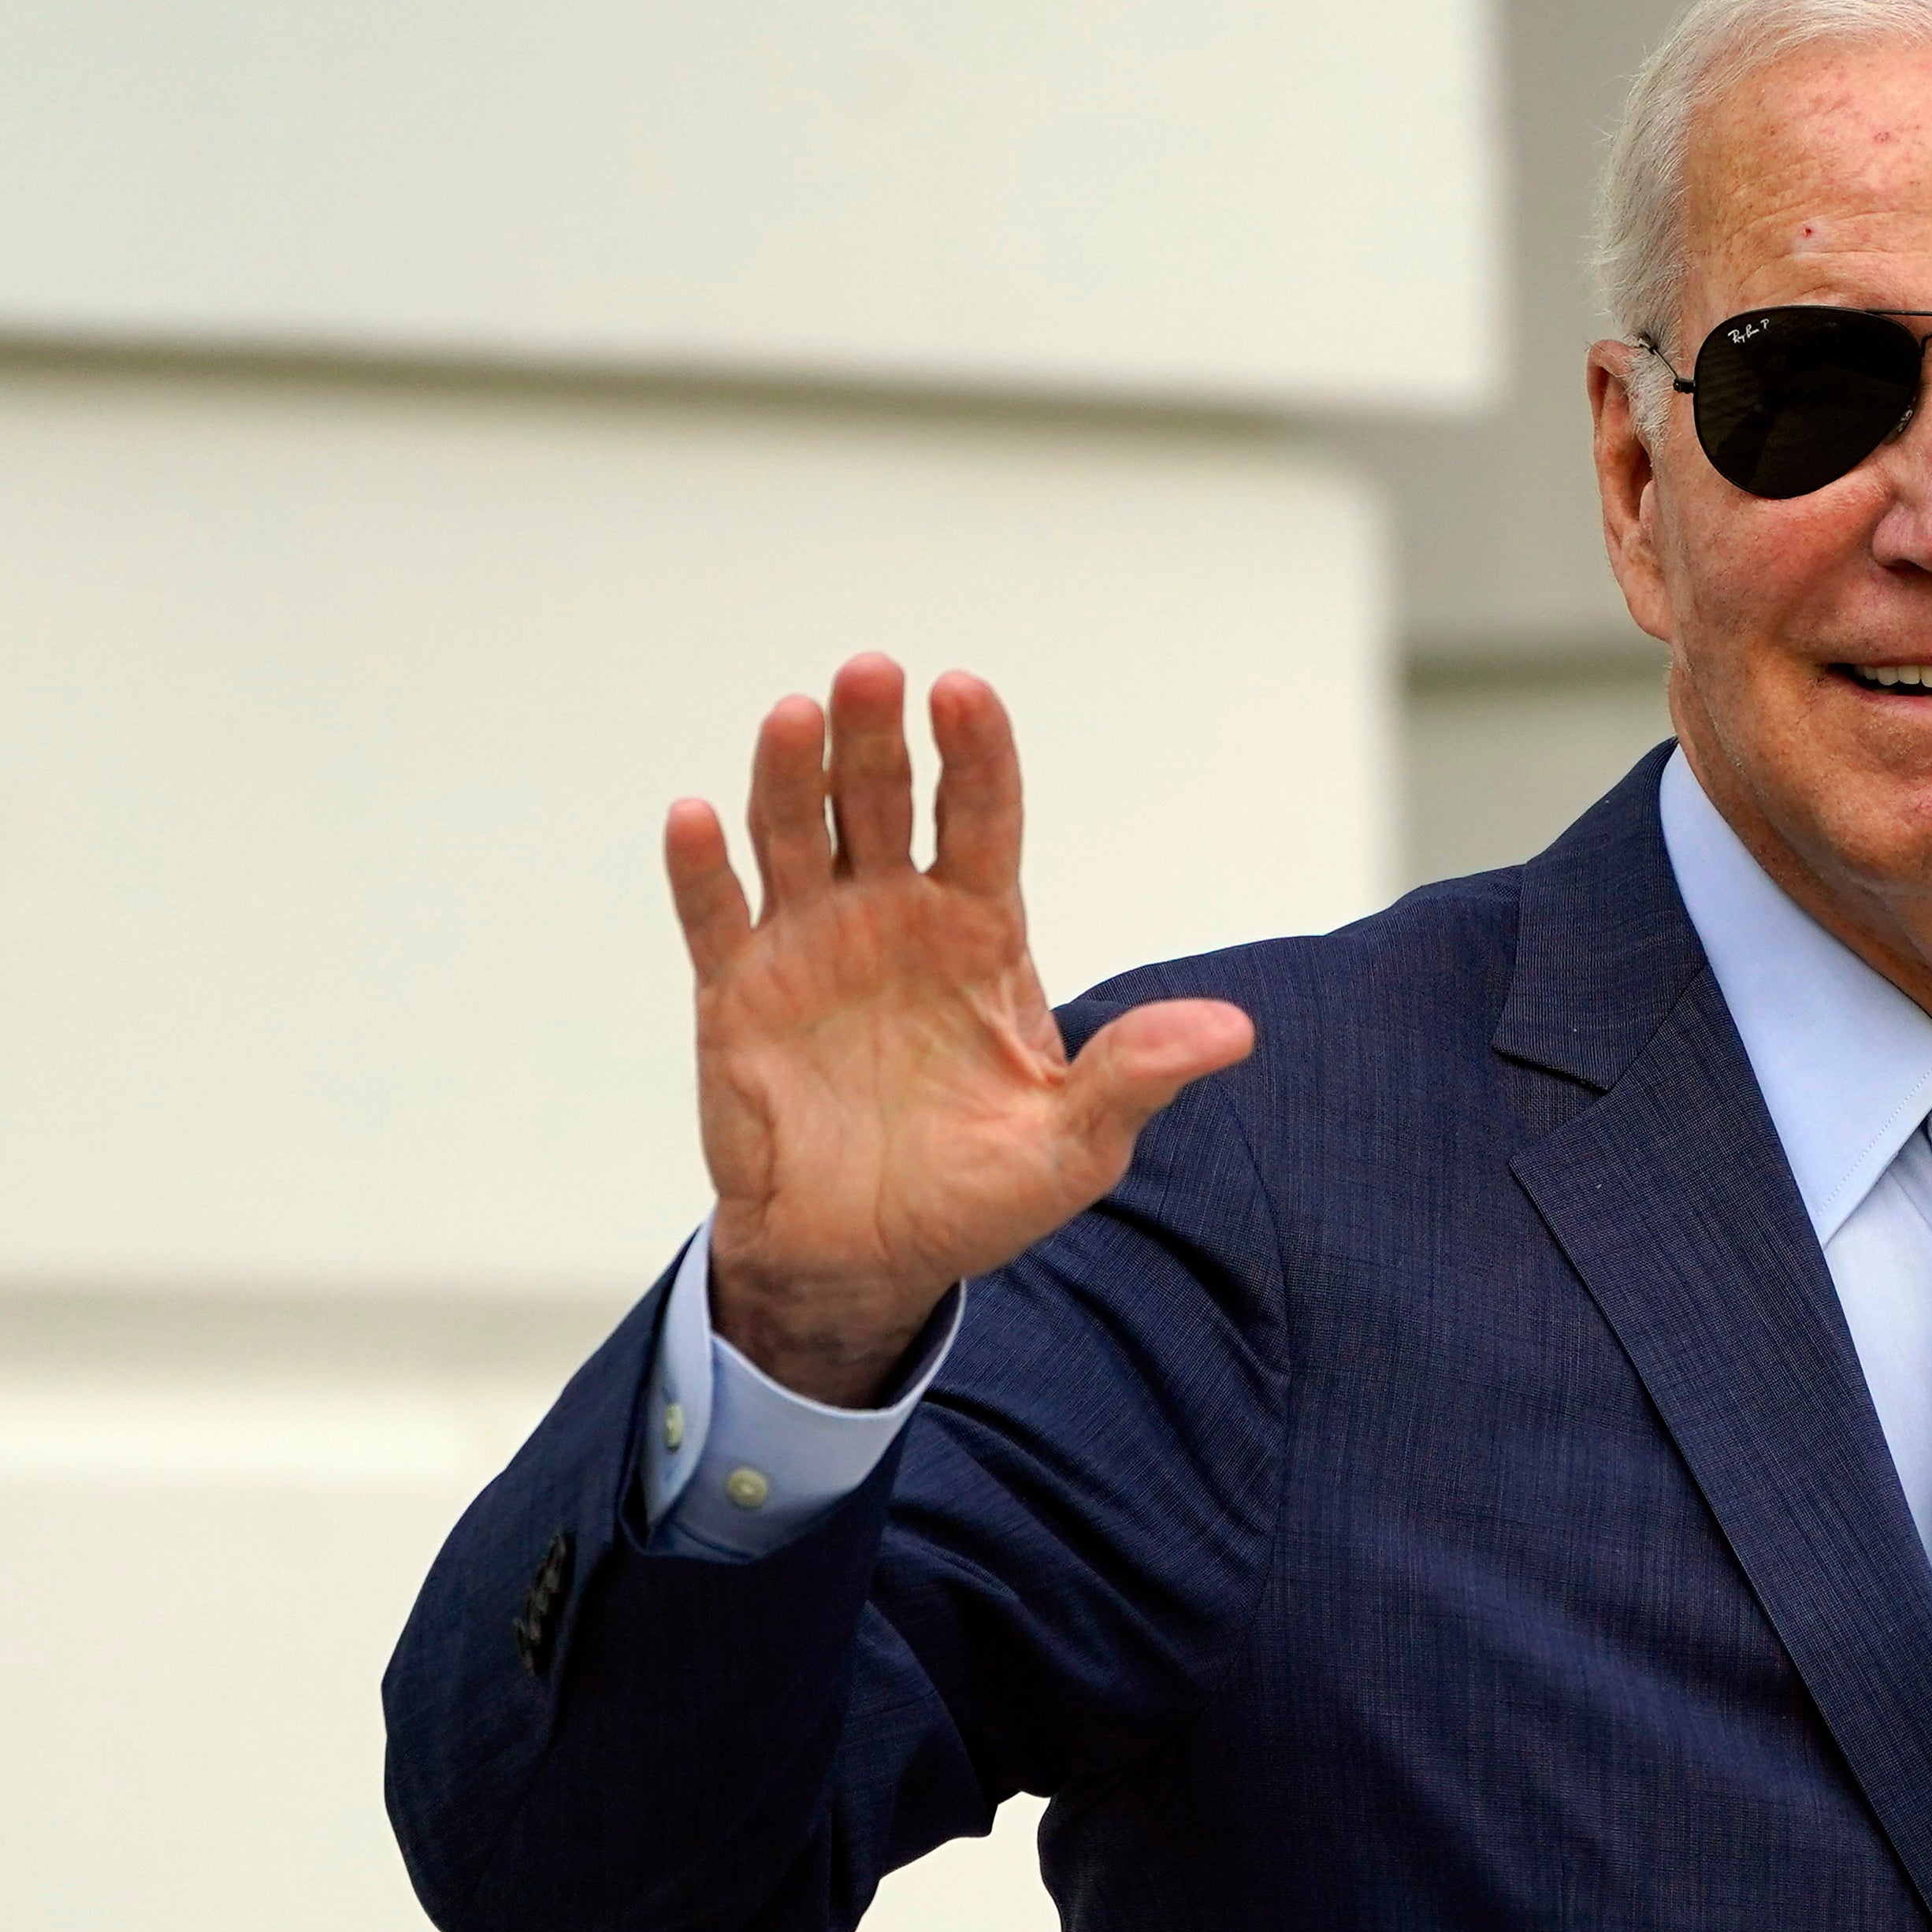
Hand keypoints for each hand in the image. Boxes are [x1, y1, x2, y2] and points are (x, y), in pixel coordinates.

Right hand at [665, 654, 1252, 1404]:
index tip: (965, 690)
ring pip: (796, 834)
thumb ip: (1136, 1075)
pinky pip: (716, 916)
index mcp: (980, 932)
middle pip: (883, 800)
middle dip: (879, 735)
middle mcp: (893, 916)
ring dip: (791, 774)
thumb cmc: (978, 1192)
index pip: (982, 818)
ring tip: (795, 715)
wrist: (870, 1261)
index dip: (976, 754)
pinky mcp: (737, 992)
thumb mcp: (1075, 1142)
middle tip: (873, 670)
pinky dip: (702, 867)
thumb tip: (1235, 1032)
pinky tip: (696, 816)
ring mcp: (810, 944)